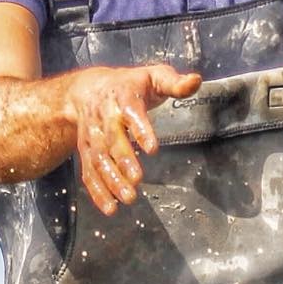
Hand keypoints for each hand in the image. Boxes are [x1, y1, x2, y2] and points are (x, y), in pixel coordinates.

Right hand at [64, 63, 203, 213]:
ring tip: (128, 198)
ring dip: (112, 181)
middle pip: (111, 141)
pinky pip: (89, 173)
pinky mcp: (86, 153)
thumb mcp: (153, 75)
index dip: (140, 130)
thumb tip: (196, 81)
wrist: (87, 89)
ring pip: (99, 160)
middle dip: (124, 161)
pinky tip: (110, 208)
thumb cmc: (129, 85)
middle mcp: (104, 118)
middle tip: (137, 181)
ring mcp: (92, 137)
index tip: (152, 148)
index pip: (131, 113)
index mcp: (122, 97)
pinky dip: (98, 192)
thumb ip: (174, 82)